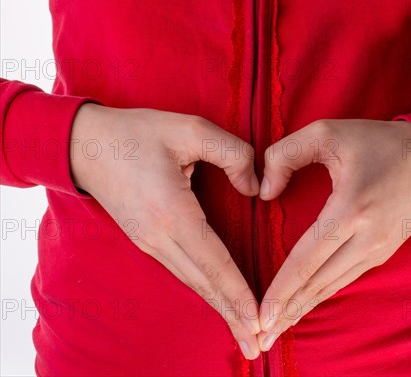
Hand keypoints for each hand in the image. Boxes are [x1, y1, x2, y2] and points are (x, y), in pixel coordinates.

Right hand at [70, 103, 261, 358]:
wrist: (87, 145)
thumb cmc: (139, 133)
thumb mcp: (190, 129)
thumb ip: (233, 154)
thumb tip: (256, 188)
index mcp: (172, 213)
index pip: (214, 262)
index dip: (238, 293)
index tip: (258, 319)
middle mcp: (160, 238)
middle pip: (204, 284)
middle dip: (232, 315)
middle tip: (259, 346)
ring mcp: (150, 243)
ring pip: (193, 283)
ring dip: (220, 309)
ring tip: (244, 334)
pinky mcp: (148, 241)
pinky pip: (183, 272)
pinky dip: (205, 291)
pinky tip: (219, 301)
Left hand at [256, 119, 410, 350]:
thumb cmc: (378, 143)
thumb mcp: (328, 132)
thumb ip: (286, 155)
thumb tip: (264, 193)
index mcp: (352, 208)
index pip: (307, 259)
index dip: (281, 289)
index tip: (259, 315)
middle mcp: (366, 238)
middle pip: (318, 284)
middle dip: (286, 313)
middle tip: (258, 339)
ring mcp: (377, 250)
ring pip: (331, 288)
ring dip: (301, 310)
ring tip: (275, 333)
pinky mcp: (381, 253)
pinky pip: (344, 280)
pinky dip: (320, 296)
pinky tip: (303, 307)